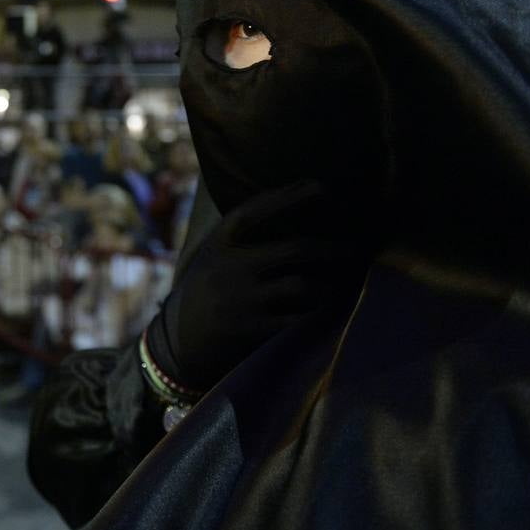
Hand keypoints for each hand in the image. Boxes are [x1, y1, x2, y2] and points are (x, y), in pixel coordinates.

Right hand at [145, 180, 371, 392]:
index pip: (256, 211)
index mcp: (218, 244)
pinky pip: (296, 318)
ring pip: (302, 285)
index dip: (289, 196)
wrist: (176, 342)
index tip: (321, 186)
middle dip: (331, 249)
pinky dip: (313, 314)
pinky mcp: (250, 328)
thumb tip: (288, 212)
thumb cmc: (204, 293)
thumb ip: (239, 241)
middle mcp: (229, 267)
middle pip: (294, 250)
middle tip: (354, 251)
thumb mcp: (210, 258)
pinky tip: (320, 311)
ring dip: (325, 287)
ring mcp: (240, 299)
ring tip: (336, 287)